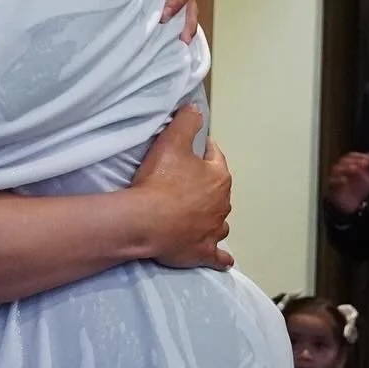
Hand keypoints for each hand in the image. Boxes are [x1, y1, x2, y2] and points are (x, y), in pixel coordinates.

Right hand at [129, 106, 232, 269]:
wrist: (145, 220)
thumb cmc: (160, 181)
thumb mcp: (172, 141)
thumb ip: (187, 122)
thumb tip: (196, 109)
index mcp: (218, 177)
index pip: (215, 157)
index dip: (204, 150)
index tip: (194, 148)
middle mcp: (222, 204)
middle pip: (217, 190)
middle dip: (206, 185)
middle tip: (185, 182)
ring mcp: (213, 230)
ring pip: (219, 222)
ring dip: (212, 218)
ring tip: (198, 215)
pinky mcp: (203, 251)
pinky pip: (218, 255)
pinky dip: (220, 256)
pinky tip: (223, 258)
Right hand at [326, 151, 368, 214]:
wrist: (351, 203)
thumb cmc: (359, 187)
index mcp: (350, 164)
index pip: (353, 156)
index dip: (361, 157)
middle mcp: (341, 168)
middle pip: (344, 160)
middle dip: (355, 161)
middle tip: (364, 164)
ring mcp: (336, 177)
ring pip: (337, 169)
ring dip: (347, 168)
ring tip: (355, 169)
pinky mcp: (332, 187)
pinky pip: (333, 182)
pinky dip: (339, 180)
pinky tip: (345, 180)